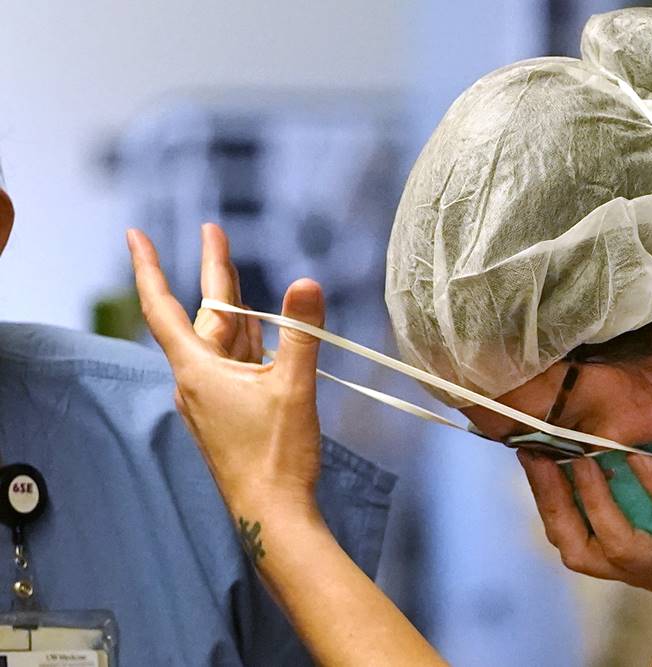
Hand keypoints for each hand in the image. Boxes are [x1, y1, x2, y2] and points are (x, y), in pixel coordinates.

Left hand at [127, 223, 324, 515]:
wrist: (273, 512)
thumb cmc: (276, 455)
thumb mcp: (293, 387)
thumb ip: (300, 333)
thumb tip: (307, 283)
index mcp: (198, 371)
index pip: (163, 308)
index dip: (148, 267)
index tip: (135, 234)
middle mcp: (197, 381)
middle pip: (204, 316)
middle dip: (213, 274)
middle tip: (214, 231)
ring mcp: (213, 398)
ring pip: (222, 340)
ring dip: (233, 307)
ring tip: (235, 271)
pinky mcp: (229, 412)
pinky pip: (235, 363)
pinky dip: (247, 340)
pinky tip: (261, 331)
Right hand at [518, 451, 651, 591]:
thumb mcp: (648, 502)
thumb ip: (610, 479)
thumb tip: (569, 435)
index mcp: (617, 559)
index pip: (565, 535)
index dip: (543, 498)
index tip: (529, 454)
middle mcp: (638, 571)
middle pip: (580, 551)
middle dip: (557, 504)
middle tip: (544, 457)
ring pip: (621, 545)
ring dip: (597, 500)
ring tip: (586, 457)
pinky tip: (643, 457)